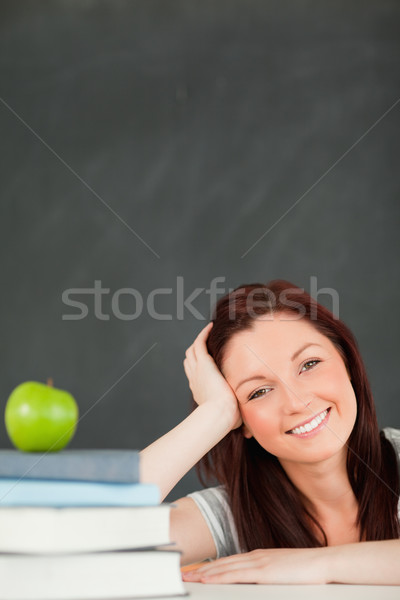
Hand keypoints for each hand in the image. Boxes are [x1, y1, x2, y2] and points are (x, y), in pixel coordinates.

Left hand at [182, 548, 327, 584]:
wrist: (323, 563)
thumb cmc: (307, 570)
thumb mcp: (283, 572)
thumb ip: (268, 575)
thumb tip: (258, 582)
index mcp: (260, 557)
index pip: (230, 562)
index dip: (212, 566)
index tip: (197, 570)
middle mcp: (255, 557)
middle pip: (223, 563)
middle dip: (202, 569)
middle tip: (184, 573)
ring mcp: (259, 562)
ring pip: (224, 567)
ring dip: (205, 572)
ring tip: (189, 577)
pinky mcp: (263, 571)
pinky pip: (235, 575)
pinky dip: (219, 576)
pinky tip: (208, 579)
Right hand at [183, 322, 241, 429]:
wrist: (219, 415)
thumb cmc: (226, 420)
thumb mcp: (232, 419)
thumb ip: (238, 420)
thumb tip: (248, 432)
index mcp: (200, 390)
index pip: (196, 374)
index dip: (200, 368)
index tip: (209, 364)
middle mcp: (196, 378)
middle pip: (190, 360)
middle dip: (197, 353)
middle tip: (207, 345)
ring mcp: (198, 370)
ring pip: (193, 351)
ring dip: (199, 342)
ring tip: (208, 333)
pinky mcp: (204, 362)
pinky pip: (199, 342)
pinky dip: (203, 334)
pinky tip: (211, 326)